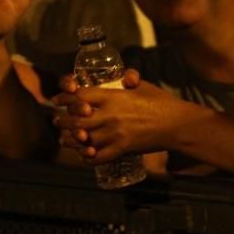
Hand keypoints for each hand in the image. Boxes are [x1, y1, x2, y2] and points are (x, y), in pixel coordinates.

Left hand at [54, 69, 188, 162]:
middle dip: (63, 120)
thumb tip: (125, 76)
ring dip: (71, 139)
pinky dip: (88, 157)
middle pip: (76, 120)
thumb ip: (129, 80)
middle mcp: (110, 115)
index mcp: (113, 97)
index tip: (58, 99)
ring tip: (64, 138)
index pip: (80, 96)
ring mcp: (115, 134)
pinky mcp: (122, 149)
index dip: (65, 97)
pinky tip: (84, 154)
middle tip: (56, 120)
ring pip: (84, 139)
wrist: (176, 124)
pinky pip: (98, 157)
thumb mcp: (143, 86)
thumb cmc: (161, 102)